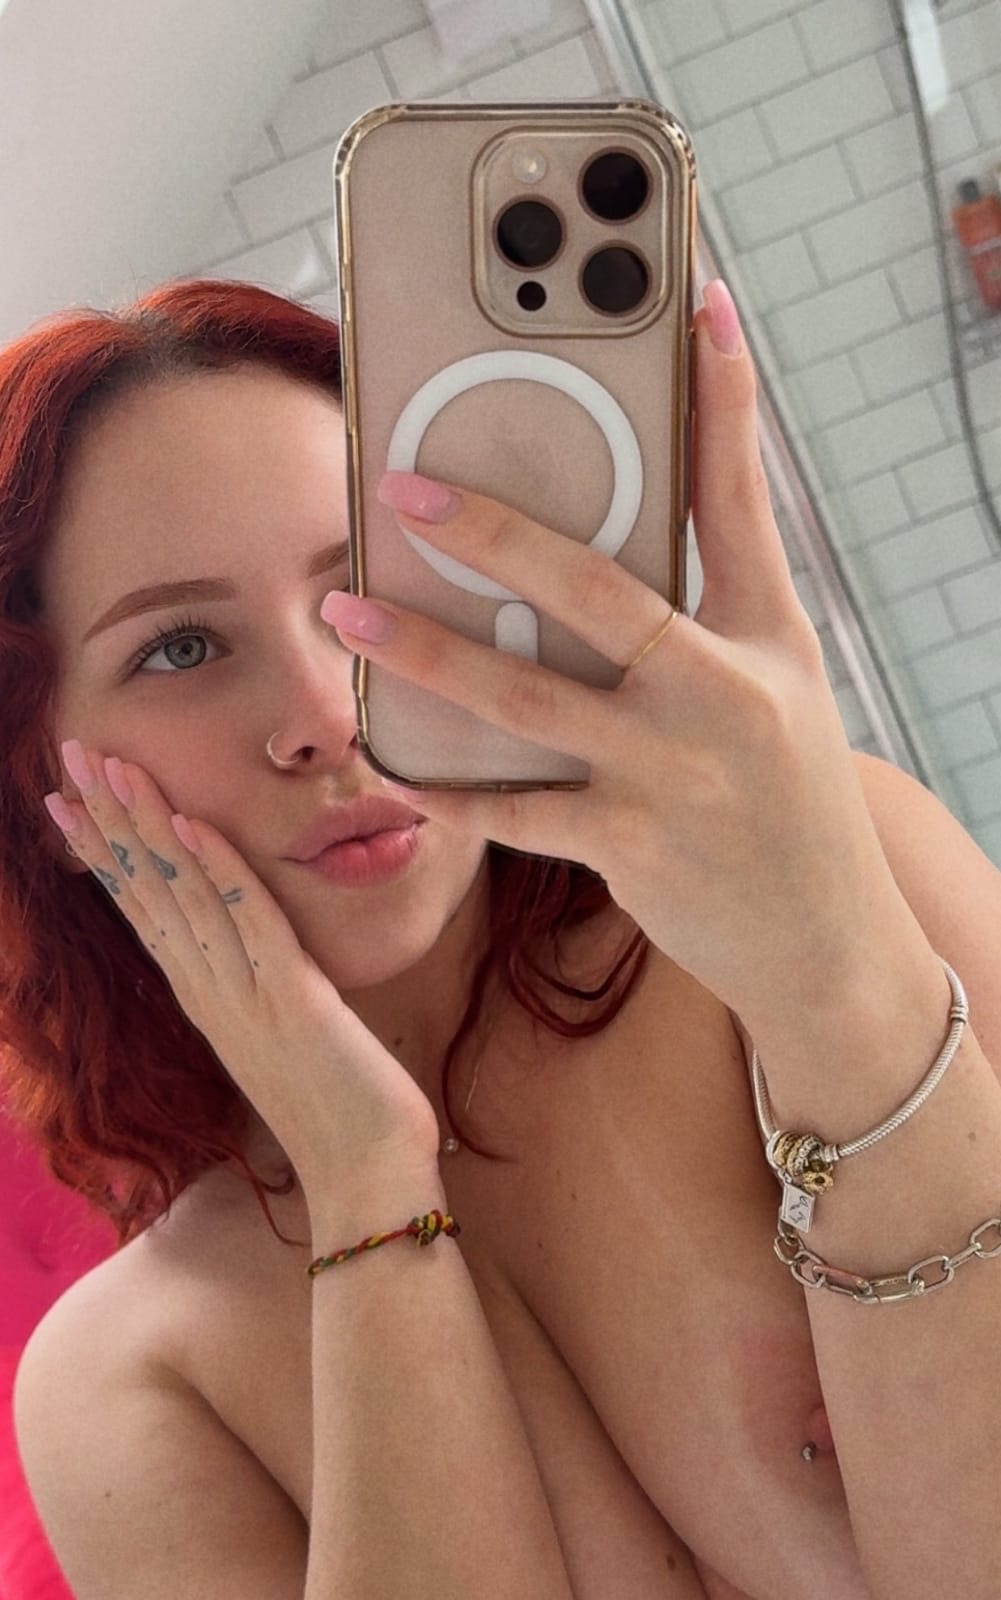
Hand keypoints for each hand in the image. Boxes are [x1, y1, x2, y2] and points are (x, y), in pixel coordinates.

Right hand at [46, 742, 441, 1188]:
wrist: (366, 1173)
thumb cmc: (334, 1102)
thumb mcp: (282, 1028)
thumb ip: (257, 981)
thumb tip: (248, 939)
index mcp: (206, 996)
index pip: (142, 907)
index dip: (105, 850)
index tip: (67, 799)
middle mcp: (210, 991)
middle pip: (148, 890)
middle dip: (110, 819)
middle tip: (70, 756)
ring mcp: (245, 995)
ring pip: (186, 895)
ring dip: (150, 826)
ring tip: (116, 767)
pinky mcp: (292, 998)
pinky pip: (249, 923)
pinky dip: (220, 871)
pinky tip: (193, 825)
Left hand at [320, 282, 899, 1020]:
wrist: (826, 941)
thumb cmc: (787, 801)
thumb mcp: (774, 691)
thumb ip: (699, 621)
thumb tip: (591, 557)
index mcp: (766, 636)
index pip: (739, 496)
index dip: (722, 396)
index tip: (698, 301)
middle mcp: (722, 691)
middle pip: (594, 588)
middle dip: (492, 530)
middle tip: (403, 484)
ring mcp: (673, 771)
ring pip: (525, 698)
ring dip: (426, 654)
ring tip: (348, 616)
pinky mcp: (629, 844)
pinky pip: (514, 808)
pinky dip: (450, 788)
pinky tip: (394, 764)